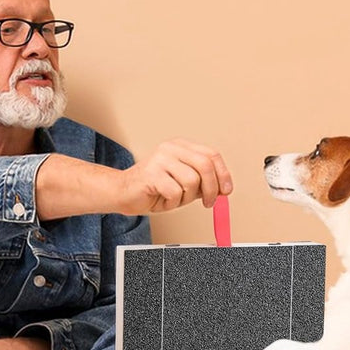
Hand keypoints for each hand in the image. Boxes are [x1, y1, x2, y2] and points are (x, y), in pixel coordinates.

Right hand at [117, 138, 232, 213]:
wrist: (123, 193)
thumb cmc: (153, 189)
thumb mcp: (183, 185)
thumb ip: (202, 184)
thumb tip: (222, 189)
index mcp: (181, 147)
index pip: (211, 155)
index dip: (223, 174)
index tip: (226, 190)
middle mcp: (171, 149)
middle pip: (205, 165)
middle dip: (211, 188)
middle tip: (208, 203)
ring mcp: (160, 159)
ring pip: (192, 181)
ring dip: (187, 198)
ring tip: (175, 199)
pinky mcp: (151, 173)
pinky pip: (175, 192)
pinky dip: (173, 203)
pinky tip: (164, 200)